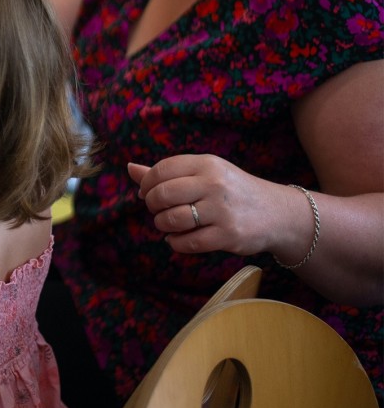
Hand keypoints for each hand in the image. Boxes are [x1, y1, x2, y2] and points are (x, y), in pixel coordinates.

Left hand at [128, 155, 292, 256]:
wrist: (277, 214)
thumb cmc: (231, 191)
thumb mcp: (204, 173)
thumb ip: (167, 173)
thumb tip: (130, 168)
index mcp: (207, 164)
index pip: (161, 170)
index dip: (146, 184)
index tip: (146, 193)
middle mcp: (214, 184)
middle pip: (162, 195)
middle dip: (152, 206)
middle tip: (158, 210)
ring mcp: (222, 211)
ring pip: (172, 220)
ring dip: (162, 225)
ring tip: (168, 224)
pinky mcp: (228, 235)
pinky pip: (187, 242)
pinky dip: (176, 243)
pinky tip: (179, 238)